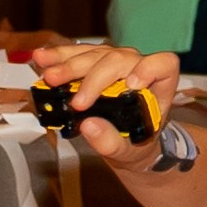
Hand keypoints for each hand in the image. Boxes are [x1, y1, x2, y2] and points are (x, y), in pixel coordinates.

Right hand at [30, 39, 182, 169]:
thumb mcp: (128, 152)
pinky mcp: (95, 61)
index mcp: (158, 86)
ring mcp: (115, 61)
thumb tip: (90, 126)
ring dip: (70, 65)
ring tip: (49, 77)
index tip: (131, 85)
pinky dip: (59, 57)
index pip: (163, 65)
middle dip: (93, 78)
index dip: (149, 69)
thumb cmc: (134, 142)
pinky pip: (78, 54)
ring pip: (94, 54)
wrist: (125, 140)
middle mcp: (137, 67)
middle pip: (118, 60)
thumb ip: (112, 142)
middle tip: (75, 100)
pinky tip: (42, 59)